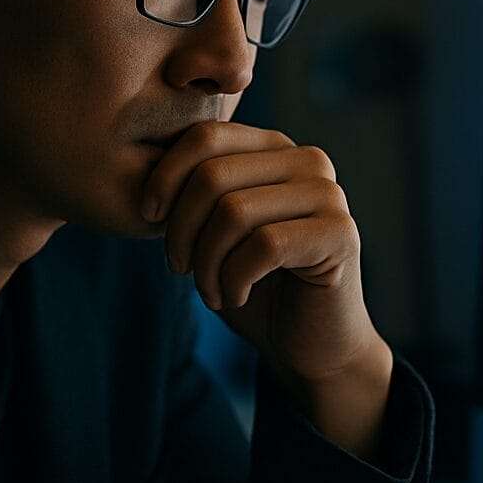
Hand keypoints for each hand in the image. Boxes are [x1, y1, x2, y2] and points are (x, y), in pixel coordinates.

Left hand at [139, 120, 381, 385]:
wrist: (312, 346)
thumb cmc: (256, 286)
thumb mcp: (214, 230)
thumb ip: (195, 189)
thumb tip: (142, 162)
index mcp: (276, 148)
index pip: (206, 136)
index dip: (165, 177)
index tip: (150, 218)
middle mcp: (308, 161)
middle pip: (213, 174)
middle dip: (181, 229)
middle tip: (180, 268)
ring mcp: (329, 195)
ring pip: (234, 211)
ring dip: (206, 263)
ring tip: (209, 290)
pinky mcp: (340, 234)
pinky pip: (264, 246)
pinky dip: (234, 280)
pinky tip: (236, 297)